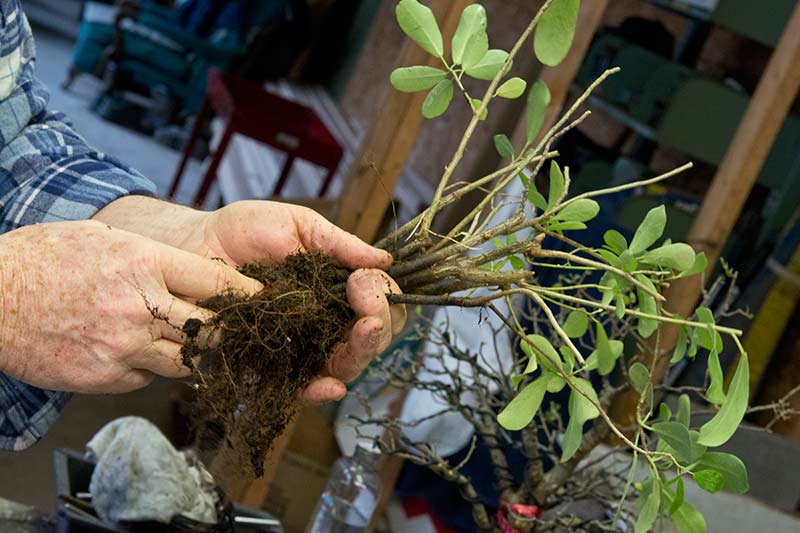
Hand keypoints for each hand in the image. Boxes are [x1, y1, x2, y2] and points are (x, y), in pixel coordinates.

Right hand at [0, 220, 261, 393]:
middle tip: (241, 327)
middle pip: (213, 328)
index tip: (265, 299)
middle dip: (231, 329)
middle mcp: (140, 307)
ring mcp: (124, 347)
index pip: (218, 282)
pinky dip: (154, 366)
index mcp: (144, 264)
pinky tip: (142, 351)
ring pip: (189, 360)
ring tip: (192, 340)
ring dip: (196, 351)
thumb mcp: (106, 238)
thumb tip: (196, 273)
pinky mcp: (106, 377)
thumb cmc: (46, 257)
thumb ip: (155, 257)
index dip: (248, 293)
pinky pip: (150, 376)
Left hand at [93, 197, 406, 401]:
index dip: (382, 298)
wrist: (194, 246)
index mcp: (339, 287)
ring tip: (361, 334)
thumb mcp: (300, 226)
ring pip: (347, 364)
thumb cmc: (246, 232)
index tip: (363, 283)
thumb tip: (385, 260)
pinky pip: (302, 384)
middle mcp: (328, 319)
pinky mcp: (274, 363)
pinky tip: (329, 385)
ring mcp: (303, 344)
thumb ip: (339, 244)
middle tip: (368, 314)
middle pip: (372, 339)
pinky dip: (319, 389)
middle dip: (378, 327)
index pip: (380, 303)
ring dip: (360, 353)